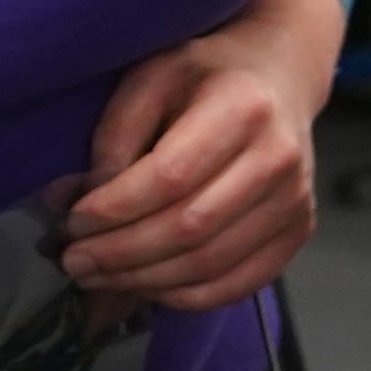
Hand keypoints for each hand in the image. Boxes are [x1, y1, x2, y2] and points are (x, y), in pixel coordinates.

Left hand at [60, 0, 340, 313]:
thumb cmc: (205, 75)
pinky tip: (147, 286)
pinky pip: (239, 283)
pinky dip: (186, 296)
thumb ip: (113, 136)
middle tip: (74, 260)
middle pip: (190, 227)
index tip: (72, 222)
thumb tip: (72, 200)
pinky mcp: (299, 229)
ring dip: (145, 280)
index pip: (170, 176)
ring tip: (99, 276)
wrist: (280, 76)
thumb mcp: (150, 78)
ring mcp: (295, 198)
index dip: (115, 208)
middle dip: (121, 253)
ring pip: (211, 263)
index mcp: (241, 107)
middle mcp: (278, 156)